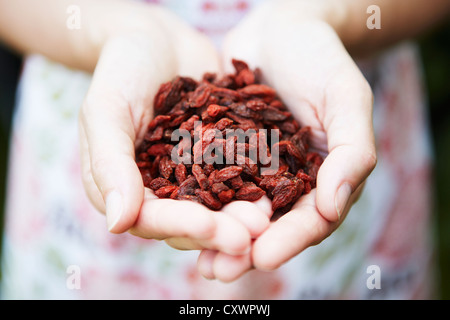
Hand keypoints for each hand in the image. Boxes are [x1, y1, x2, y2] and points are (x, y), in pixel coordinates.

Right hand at [78, 6, 252, 254]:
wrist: (157, 41)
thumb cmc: (122, 69)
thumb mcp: (106, 110)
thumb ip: (108, 163)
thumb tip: (118, 223)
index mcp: (125, 189)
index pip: (151, 219)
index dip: (180, 225)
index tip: (209, 227)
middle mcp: (161, 191)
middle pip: (190, 223)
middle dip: (221, 230)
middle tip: (254, 233)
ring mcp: (193, 177)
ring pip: (218, 207)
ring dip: (243, 216)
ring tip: (270, 217)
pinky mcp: (220, 160)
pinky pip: (239, 177)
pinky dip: (258, 185)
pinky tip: (281, 188)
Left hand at [197, 0, 376, 280]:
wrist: (279, 28)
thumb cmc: (320, 58)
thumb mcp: (346, 97)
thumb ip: (350, 151)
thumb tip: (334, 205)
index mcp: (323, 176)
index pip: (313, 219)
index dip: (290, 240)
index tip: (261, 256)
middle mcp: (288, 180)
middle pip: (271, 226)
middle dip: (245, 249)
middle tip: (218, 271)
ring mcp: (255, 169)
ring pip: (237, 211)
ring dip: (217, 237)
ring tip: (197, 261)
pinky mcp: (226, 153)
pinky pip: (211, 181)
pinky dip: (197, 201)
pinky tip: (176, 216)